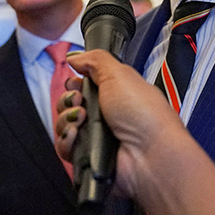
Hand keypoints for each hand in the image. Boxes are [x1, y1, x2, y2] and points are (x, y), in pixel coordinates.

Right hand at [54, 50, 188, 198]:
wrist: (150, 153)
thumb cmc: (144, 114)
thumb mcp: (119, 74)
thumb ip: (96, 60)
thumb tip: (76, 56)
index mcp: (115, 93)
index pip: (83, 86)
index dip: (74, 84)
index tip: (76, 83)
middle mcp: (105, 115)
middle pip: (69, 105)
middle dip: (68, 100)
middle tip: (80, 101)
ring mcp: (96, 138)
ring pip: (64, 125)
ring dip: (66, 119)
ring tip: (81, 119)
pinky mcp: (88, 158)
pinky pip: (65, 148)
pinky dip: (66, 140)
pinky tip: (76, 135)